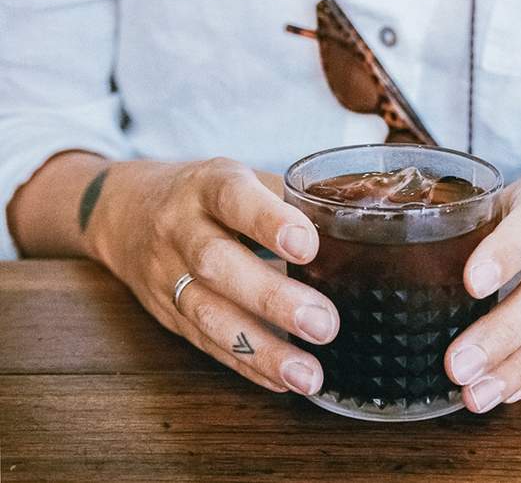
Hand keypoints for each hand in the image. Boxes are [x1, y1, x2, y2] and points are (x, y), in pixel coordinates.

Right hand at [83, 157, 338, 395]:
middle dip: (272, 299)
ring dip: (261, 350)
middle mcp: (180, 228)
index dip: (267, 221)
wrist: (125, 213)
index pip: (232, 198)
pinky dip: (245, 365)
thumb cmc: (205, 196)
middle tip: (323, 324)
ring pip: (208, 315)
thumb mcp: (239, 177)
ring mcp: (168, 275)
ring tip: (308, 374)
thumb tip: (357, 217)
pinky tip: (282, 380)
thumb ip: (290, 197)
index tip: (306, 245)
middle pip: (217, 264)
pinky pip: (205, 343)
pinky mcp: (168, 313)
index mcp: (206, 185)